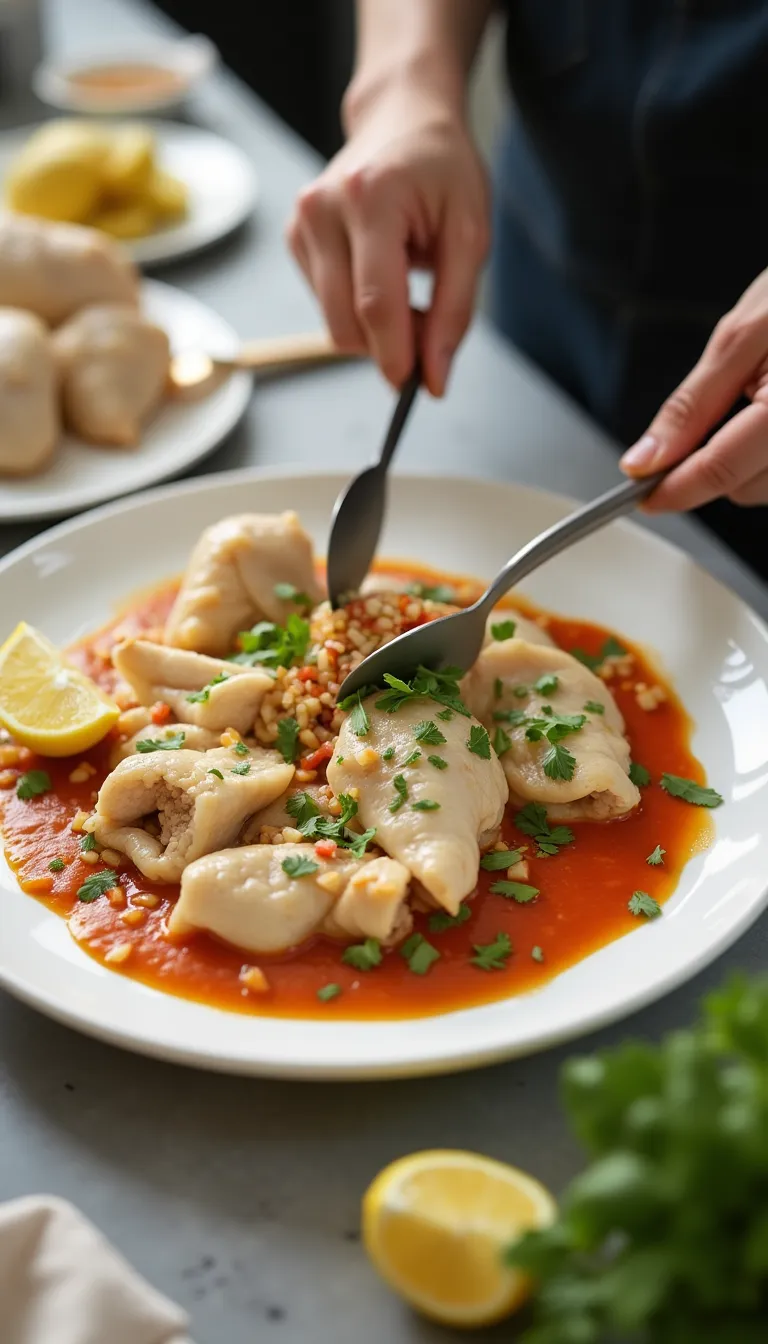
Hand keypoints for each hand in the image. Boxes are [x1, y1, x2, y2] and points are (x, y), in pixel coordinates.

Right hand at [286, 81, 488, 396]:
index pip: (376, 303)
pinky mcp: (293, 238)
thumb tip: (433, 379)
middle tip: (428, 332)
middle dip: (387, 346)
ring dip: (373, 330)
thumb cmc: (442, 171)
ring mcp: (301, 224)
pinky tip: (379, 275)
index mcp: (371, 198)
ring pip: (332, 323)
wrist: (403, 119)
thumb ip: (455, 311)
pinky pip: (325, 306)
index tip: (417, 387)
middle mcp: (322, 209)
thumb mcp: (471, 234)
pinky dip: (356, 309)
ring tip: (409, 293)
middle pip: (346, 323)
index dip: (396, 355)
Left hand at [621, 267, 767, 509]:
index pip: (723, 471)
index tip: (642, 494)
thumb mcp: (742, 336)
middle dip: (716, 463)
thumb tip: (644, 460)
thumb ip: (692, 406)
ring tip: (764, 397)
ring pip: (766, 486)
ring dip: (749, 460)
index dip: (675, 488)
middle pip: (745, 488)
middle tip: (725, 405)